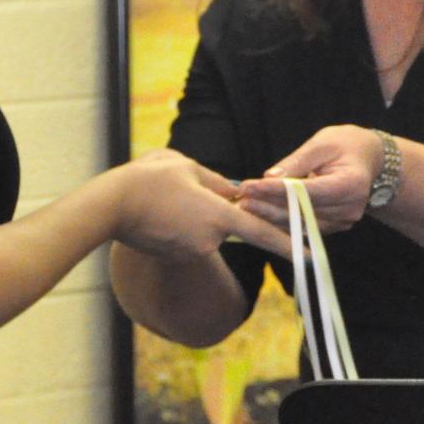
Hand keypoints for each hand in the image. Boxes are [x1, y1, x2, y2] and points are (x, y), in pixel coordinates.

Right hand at [111, 149, 291, 259]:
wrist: (111, 206)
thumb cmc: (149, 179)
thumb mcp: (187, 166)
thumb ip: (216, 181)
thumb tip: (232, 192)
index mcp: (218, 215)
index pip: (262, 231)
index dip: (289, 243)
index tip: (312, 257)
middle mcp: (210, 239)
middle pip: (224, 222)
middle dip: (211, 207)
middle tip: (179, 193)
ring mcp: (192, 250)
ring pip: (203, 229)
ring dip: (192, 215)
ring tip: (163, 198)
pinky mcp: (175, 256)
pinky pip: (187, 237)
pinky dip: (179, 224)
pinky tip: (157, 211)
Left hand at [237, 125, 383, 233]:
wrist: (371, 161)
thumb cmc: (347, 145)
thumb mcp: (323, 143)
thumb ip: (298, 161)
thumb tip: (270, 177)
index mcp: (351, 184)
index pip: (308, 191)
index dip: (277, 191)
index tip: (250, 186)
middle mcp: (350, 208)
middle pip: (302, 211)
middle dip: (268, 205)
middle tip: (240, 199)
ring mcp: (344, 221)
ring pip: (301, 222)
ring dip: (271, 216)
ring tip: (245, 207)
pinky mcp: (336, 226)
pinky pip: (305, 226)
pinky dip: (283, 220)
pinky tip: (261, 213)